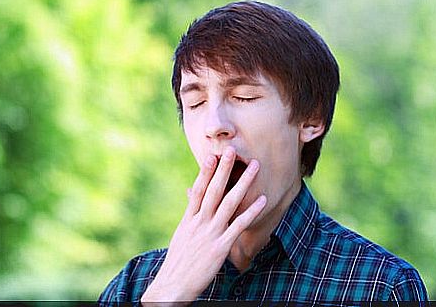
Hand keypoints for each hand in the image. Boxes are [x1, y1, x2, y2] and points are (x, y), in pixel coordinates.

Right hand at [141, 146, 265, 304]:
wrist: (173, 284)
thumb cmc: (179, 259)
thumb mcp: (182, 233)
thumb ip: (190, 212)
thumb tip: (190, 192)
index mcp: (189, 218)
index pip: (198, 190)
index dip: (205, 172)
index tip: (212, 155)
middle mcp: (199, 222)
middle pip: (213, 190)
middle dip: (224, 169)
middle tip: (232, 150)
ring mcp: (210, 233)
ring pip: (228, 203)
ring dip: (243, 183)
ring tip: (255, 167)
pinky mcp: (220, 246)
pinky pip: (238, 226)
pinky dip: (251, 212)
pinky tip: (262, 200)